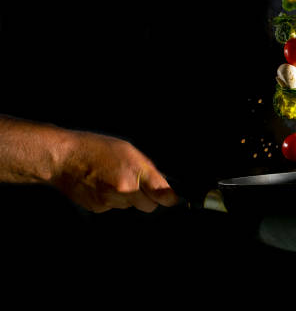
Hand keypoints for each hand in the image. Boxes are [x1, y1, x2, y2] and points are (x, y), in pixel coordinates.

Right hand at [51, 131, 178, 212]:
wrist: (63, 158)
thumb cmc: (95, 148)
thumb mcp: (129, 151)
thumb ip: (147, 169)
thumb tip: (162, 183)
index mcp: (137, 170)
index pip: (163, 194)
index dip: (169, 198)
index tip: (171, 198)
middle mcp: (125, 188)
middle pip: (149, 206)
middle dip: (148, 198)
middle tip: (138, 185)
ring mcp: (111, 200)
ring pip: (130, 207)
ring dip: (127, 198)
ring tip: (113, 179)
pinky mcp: (98, 208)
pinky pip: (114, 207)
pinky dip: (111, 200)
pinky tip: (102, 185)